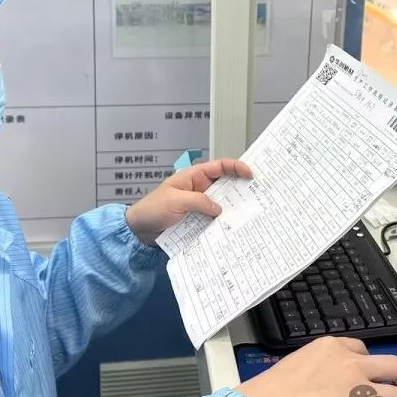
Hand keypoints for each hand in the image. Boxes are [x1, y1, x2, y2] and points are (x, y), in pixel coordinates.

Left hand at [125, 158, 252, 245]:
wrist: (139, 230)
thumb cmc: (152, 209)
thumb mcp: (176, 201)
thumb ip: (199, 202)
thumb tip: (219, 209)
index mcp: (193, 176)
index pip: (219, 167)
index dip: (236, 167)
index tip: (250, 173)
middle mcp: (199, 188)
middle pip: (224, 185)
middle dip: (239, 189)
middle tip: (257, 195)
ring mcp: (198, 204)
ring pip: (221, 204)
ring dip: (231, 209)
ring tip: (247, 215)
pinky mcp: (197, 219)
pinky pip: (213, 219)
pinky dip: (221, 222)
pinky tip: (231, 228)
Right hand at [235, 337, 396, 396]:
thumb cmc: (271, 391)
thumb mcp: (298, 364)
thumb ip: (318, 367)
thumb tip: (324, 382)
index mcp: (333, 347)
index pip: (363, 349)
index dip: (371, 364)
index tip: (372, 374)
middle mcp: (353, 365)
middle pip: (396, 366)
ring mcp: (363, 392)